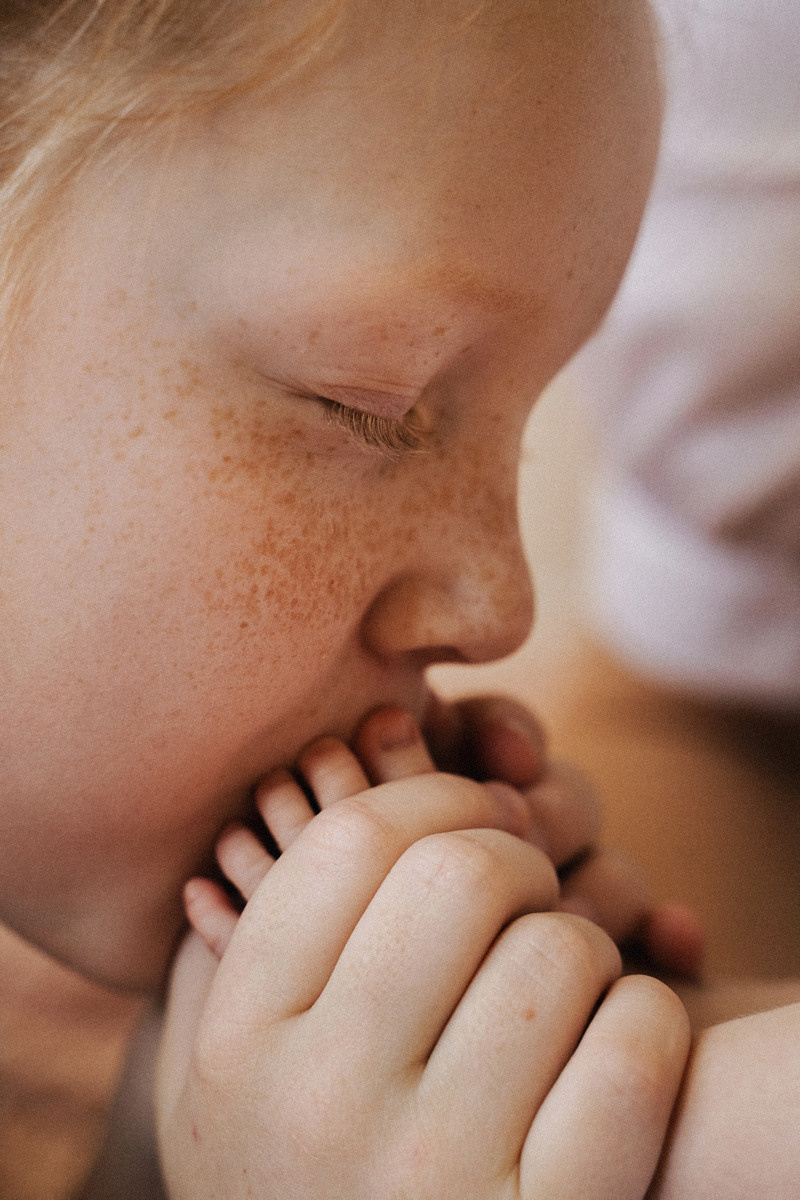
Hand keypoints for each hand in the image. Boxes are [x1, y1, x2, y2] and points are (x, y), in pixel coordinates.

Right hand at [158, 712, 689, 1199]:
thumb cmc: (287, 1176)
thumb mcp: (209, 1077)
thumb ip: (223, 950)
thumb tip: (296, 796)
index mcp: (242, 1037)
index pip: (353, 839)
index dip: (432, 795)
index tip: (468, 813)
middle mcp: (325, 1102)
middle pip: (462, 874)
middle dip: (512, 854)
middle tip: (521, 889)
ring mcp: (436, 1173)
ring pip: (559, 951)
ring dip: (582, 940)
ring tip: (559, 982)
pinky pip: (634, 1052)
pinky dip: (646, 1017)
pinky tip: (614, 1038)